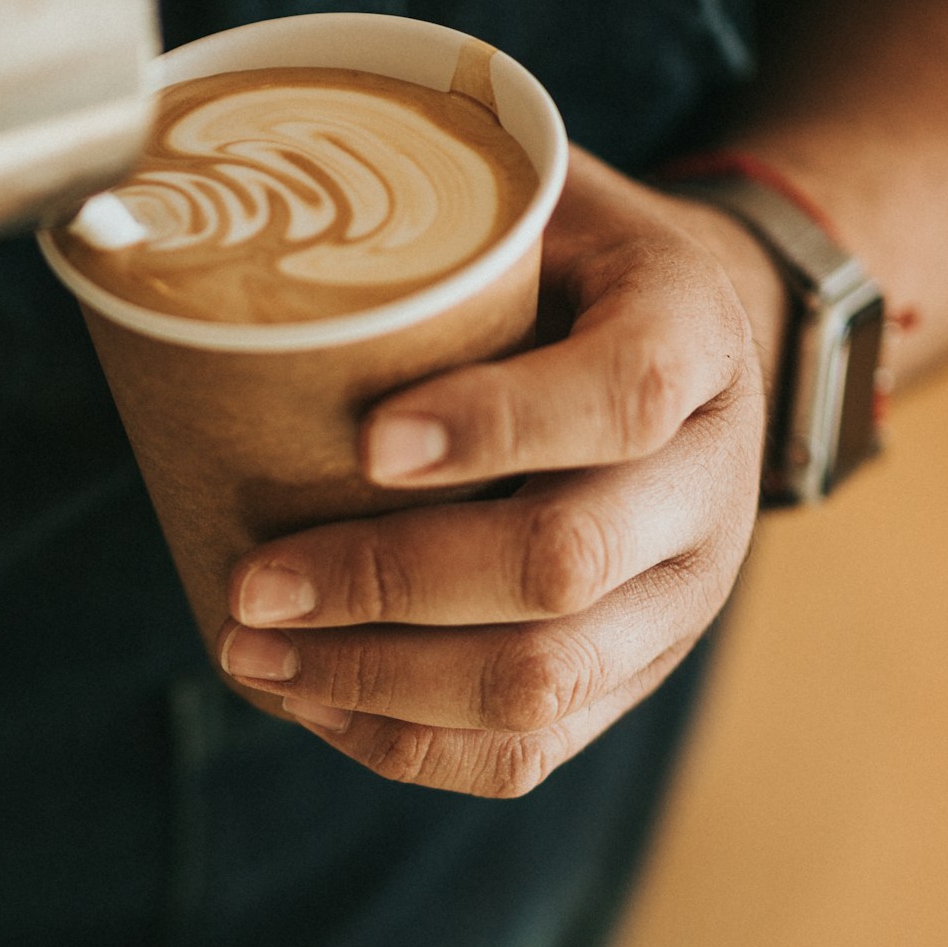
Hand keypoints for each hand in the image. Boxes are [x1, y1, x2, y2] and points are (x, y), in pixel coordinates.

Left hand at [215, 152, 786, 794]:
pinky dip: (408, 744)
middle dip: (388, 583)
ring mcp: (683, 593)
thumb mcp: (539, 198)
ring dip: (378, 682)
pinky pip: (531, 749)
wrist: (701, 342)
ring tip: (250, 653)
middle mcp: (713, 480)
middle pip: (564, 563)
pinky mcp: (638, 672)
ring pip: (541, 681)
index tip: (364, 442)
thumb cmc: (569, 260)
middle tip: (251, 582)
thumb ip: (437, 215)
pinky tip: (311, 704)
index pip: (620, 396)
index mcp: (695, 336)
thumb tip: (234, 238)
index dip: (494, 427)